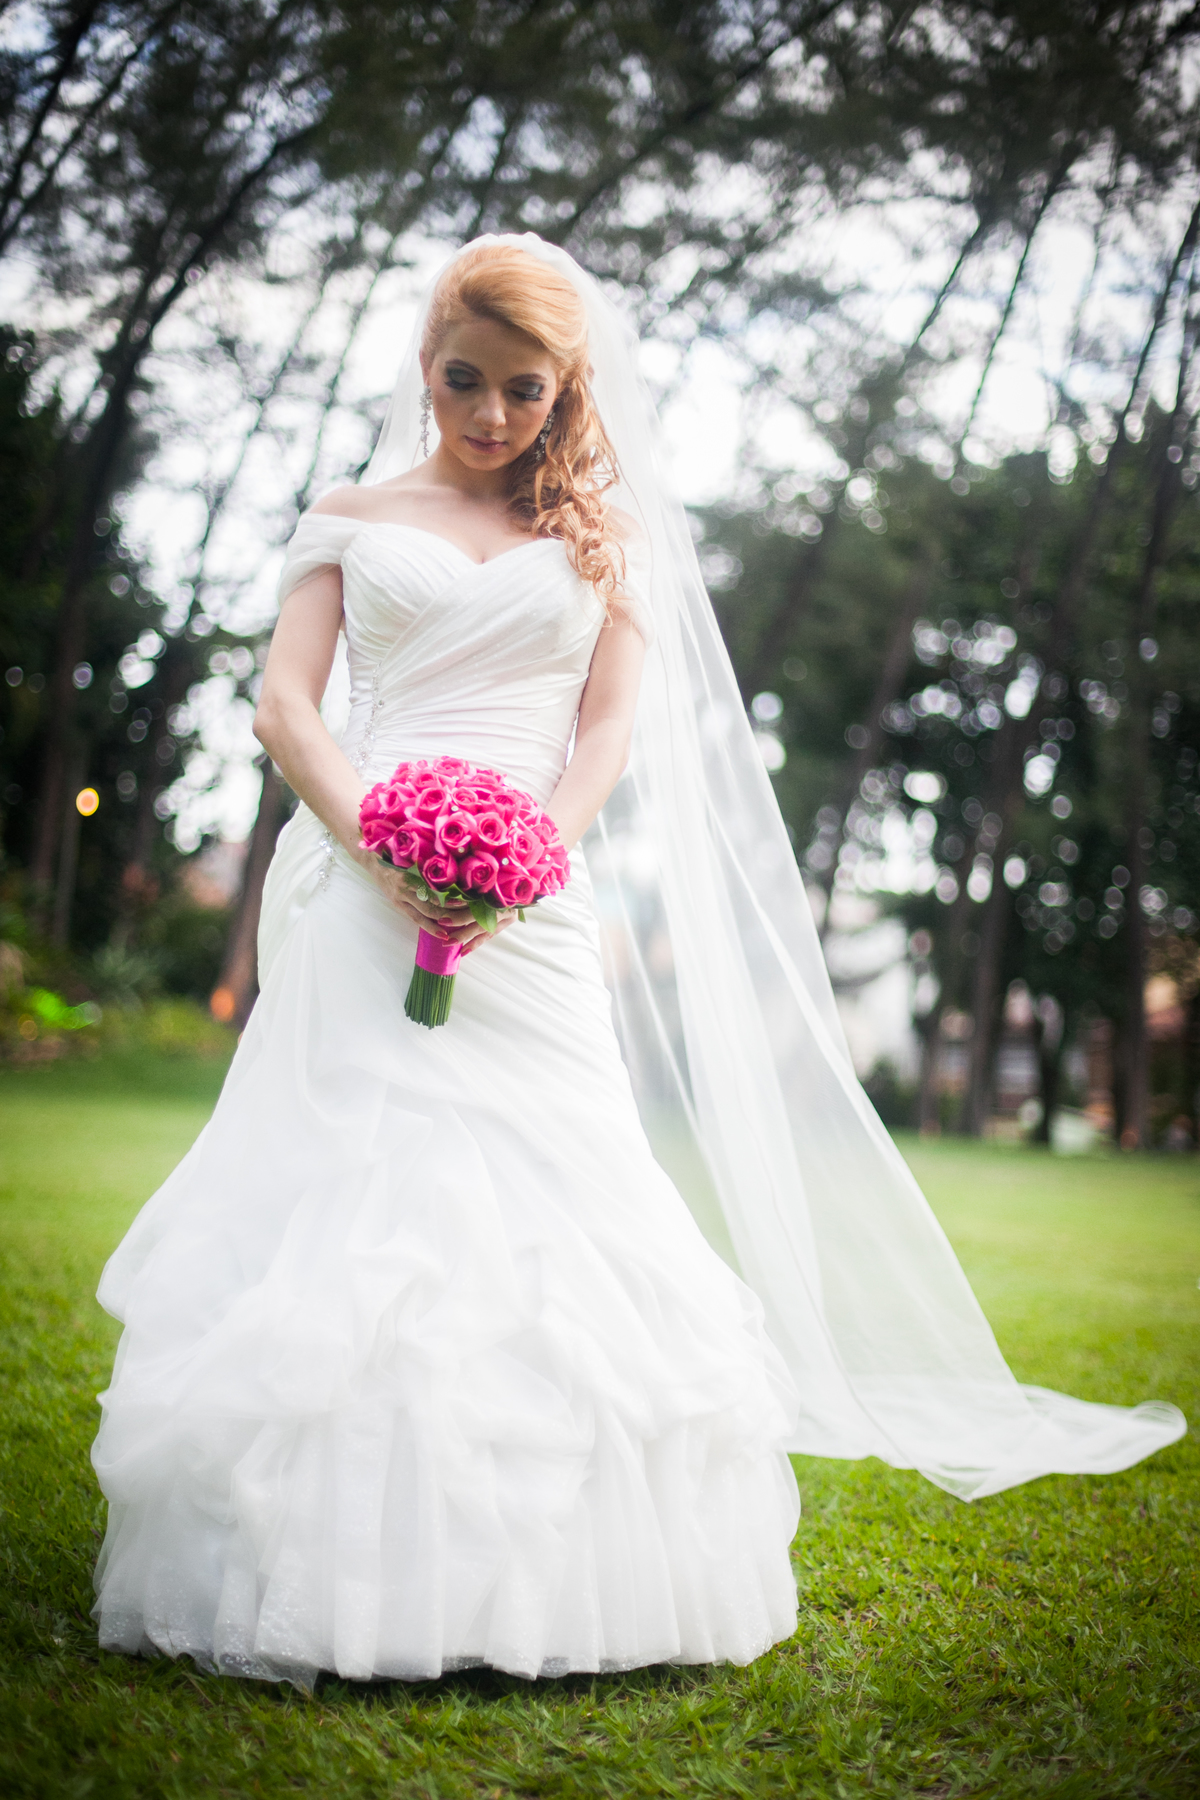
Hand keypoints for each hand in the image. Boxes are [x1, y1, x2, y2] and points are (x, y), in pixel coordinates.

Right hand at [362, 855, 514, 952]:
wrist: (371, 858)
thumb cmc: (395, 852)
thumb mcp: (412, 854)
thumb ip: (429, 863)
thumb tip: (454, 868)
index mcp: (412, 873)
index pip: (435, 890)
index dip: (451, 898)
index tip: (468, 900)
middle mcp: (405, 888)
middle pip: (432, 905)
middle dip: (451, 913)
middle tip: (468, 918)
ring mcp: (400, 898)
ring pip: (424, 915)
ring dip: (441, 924)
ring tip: (457, 931)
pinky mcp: (397, 904)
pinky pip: (414, 919)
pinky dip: (428, 927)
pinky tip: (440, 933)